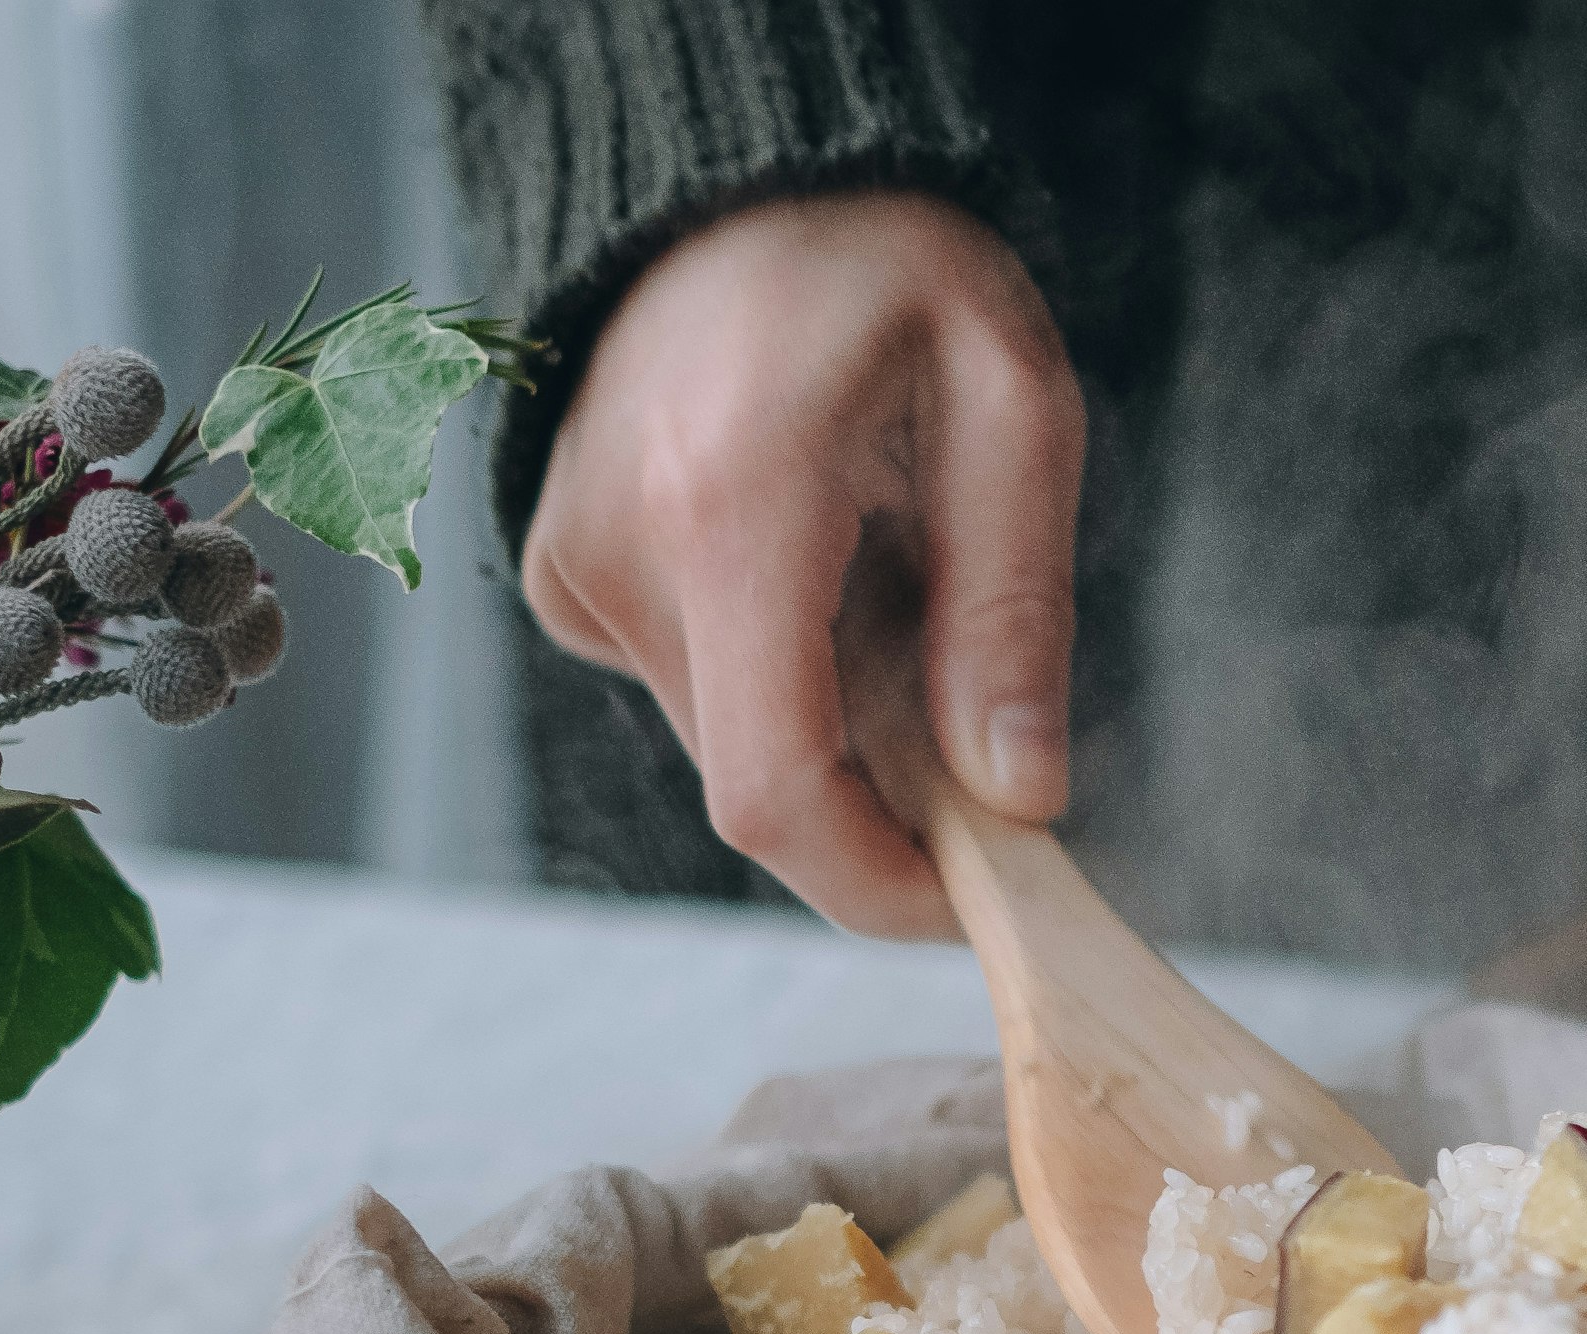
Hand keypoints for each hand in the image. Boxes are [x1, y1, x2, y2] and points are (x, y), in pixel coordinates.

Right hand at [520, 193, 1083, 936]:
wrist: (738, 185)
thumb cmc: (890, 273)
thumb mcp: (1011, 406)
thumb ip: (1013, 610)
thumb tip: (1018, 793)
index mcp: (734, 508)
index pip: (777, 792)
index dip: (877, 884)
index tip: (972, 895)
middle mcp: (623, 552)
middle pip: (760, 787)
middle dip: (882, 801)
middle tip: (976, 715)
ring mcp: (577, 570)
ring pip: (733, 744)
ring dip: (839, 721)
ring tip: (891, 582)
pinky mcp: (568, 581)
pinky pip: (697, 689)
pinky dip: (780, 672)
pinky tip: (817, 564)